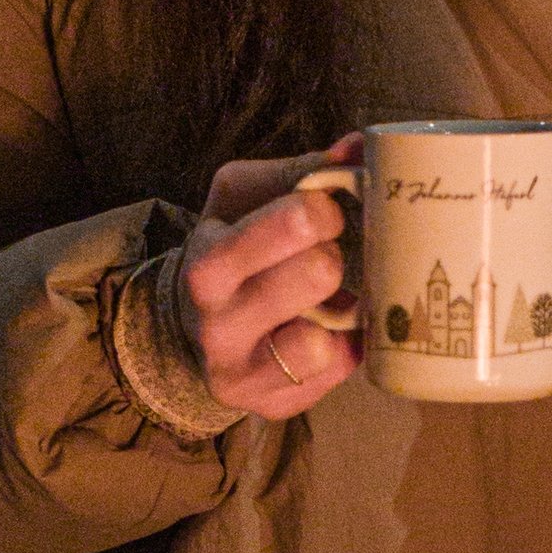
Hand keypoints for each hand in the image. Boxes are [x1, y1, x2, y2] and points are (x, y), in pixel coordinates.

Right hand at [179, 135, 363, 421]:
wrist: (192, 329)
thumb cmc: (233, 250)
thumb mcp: (244, 199)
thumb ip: (299, 171)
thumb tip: (359, 146)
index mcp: (209, 263)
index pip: (285, 227)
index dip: (317, 212)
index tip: (324, 210)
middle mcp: (217, 326)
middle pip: (317, 275)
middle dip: (333, 258)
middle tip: (328, 256)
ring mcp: (244, 374)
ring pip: (322, 343)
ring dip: (342, 313)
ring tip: (331, 299)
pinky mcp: (274, 406)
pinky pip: (340, 372)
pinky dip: (348, 346)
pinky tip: (332, 331)